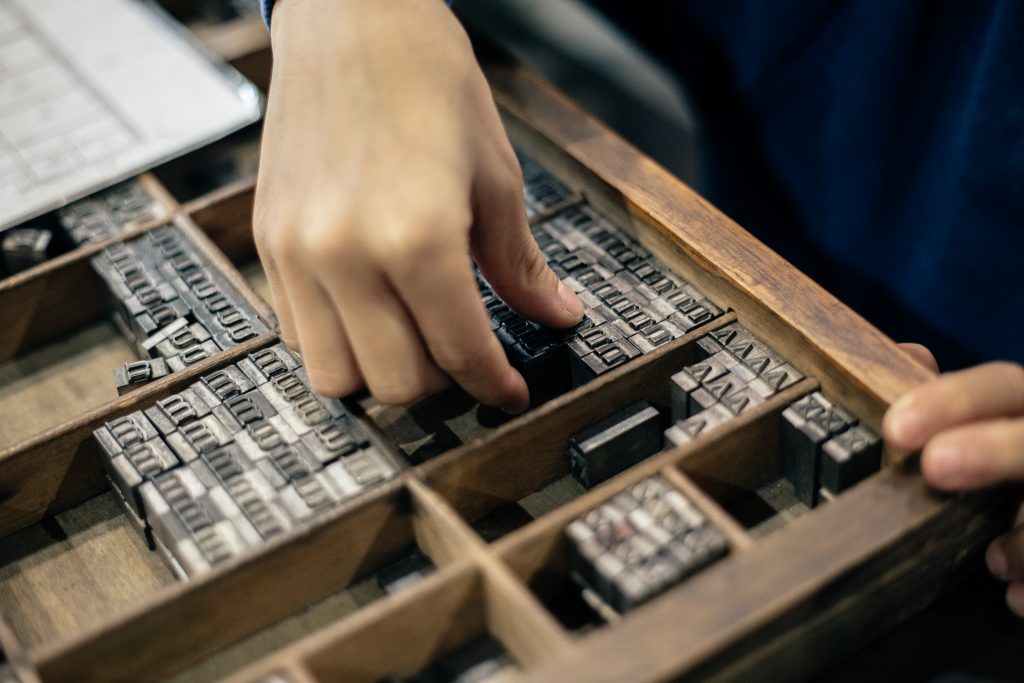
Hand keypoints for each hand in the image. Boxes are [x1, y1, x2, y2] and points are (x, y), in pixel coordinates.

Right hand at [254, 0, 582, 411]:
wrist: (351, 15)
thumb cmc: (427, 78)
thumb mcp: (496, 175)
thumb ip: (520, 264)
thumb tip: (556, 314)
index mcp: (417, 237)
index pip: (460, 353)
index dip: (494, 385)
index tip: (508, 391)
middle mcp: (346, 254)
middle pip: (394, 384)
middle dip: (440, 383)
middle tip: (463, 355)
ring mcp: (298, 252)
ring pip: (334, 375)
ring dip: (380, 372)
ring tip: (411, 336)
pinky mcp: (269, 241)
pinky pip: (293, 332)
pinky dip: (336, 340)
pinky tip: (367, 308)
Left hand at [884, 349, 1023, 615]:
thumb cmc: (1008, 460)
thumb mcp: (983, 424)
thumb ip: (948, 401)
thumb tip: (908, 355)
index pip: (1002, 385)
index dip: (952, 401)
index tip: (896, 428)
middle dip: (995, 449)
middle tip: (936, 467)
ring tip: (994, 558)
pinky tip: (1016, 596)